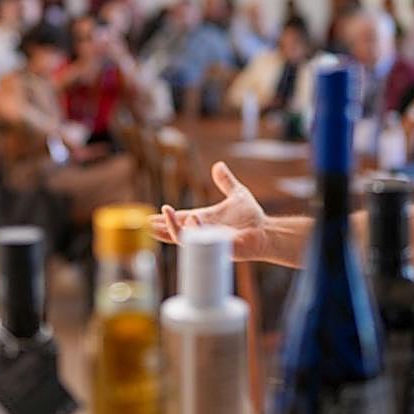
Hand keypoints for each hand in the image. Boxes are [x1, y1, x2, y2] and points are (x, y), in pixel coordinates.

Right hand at [148, 162, 268, 259]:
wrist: (267, 231)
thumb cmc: (252, 217)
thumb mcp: (236, 194)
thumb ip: (225, 181)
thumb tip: (218, 165)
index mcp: (204, 219)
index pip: (180, 219)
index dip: (165, 219)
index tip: (149, 219)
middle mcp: (204, 231)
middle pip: (177, 231)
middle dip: (162, 228)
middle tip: (147, 223)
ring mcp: (211, 241)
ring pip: (186, 239)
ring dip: (175, 228)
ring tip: (167, 215)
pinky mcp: (219, 248)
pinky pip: (203, 244)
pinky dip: (195, 233)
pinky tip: (191, 222)